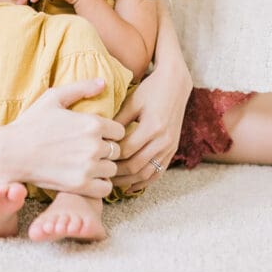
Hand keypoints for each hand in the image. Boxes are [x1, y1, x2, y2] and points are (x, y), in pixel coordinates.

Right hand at [6, 78, 125, 198]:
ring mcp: (88, 167)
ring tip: (87, 165)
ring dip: (102, 168)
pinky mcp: (80, 185)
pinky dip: (98, 185)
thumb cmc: (31, 123)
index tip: (96, 136)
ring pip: (111, 170)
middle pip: (117, 151)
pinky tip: (86, 178)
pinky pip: (104, 189)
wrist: (11, 152)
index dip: (109, 133)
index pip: (120, 131)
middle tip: (89, 151)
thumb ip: (81, 88)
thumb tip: (104, 82)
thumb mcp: (53, 98)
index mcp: (92, 123)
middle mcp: (94, 145)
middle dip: (106, 151)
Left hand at [111, 69, 191, 192]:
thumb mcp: (132, 102)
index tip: (95, 158)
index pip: (126, 150)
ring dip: (128, 180)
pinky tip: (130, 186)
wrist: (176, 85)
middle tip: (99, 174)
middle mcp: (164, 140)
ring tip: (111, 182)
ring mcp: (170, 147)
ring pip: (147, 173)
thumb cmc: (150, 90)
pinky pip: (158, 172)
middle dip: (116, 173)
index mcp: (152, 126)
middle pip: (136, 165)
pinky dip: (144, 181)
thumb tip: (100, 139)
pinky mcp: (173, 150)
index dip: (110, 156)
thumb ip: (118, 121)